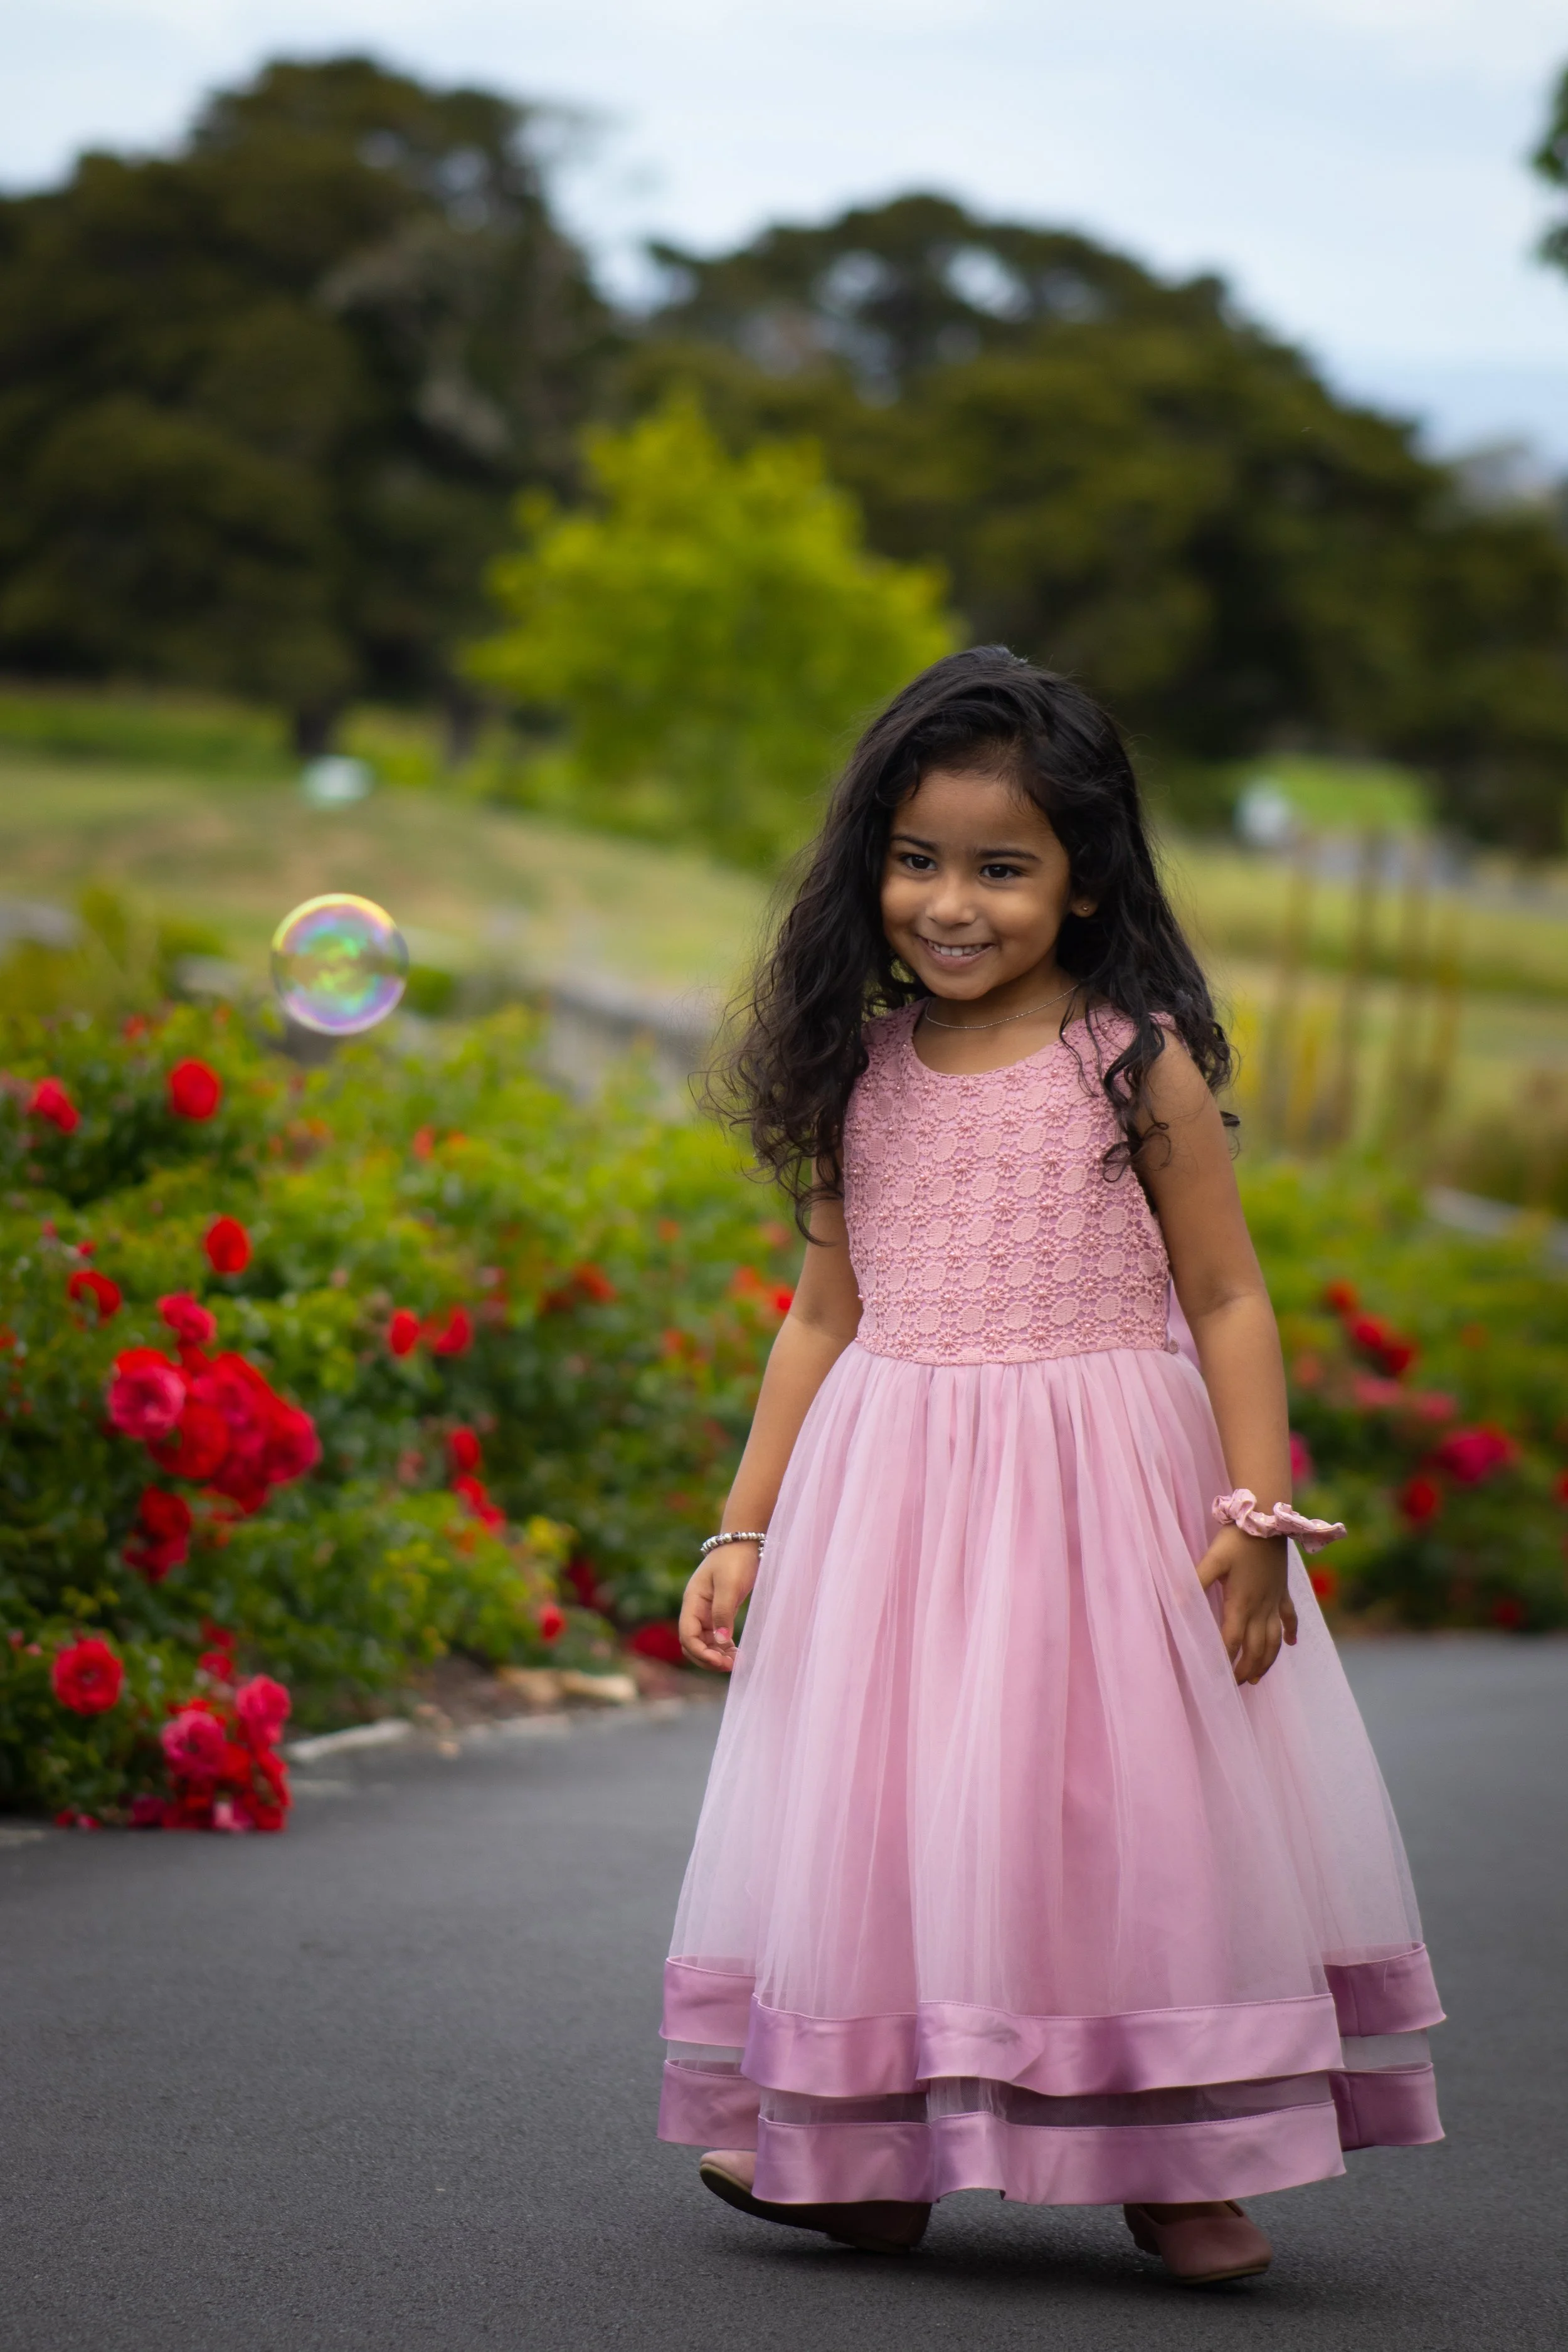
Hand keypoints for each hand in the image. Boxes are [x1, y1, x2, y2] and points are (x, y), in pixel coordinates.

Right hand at [679, 1540, 761, 1671]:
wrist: (743, 1544)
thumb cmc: (735, 1561)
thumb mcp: (729, 1586)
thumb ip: (723, 1613)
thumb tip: (720, 1642)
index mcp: (692, 1602)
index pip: (687, 1635)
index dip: (700, 1652)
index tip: (720, 1661)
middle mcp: (695, 1610)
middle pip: (692, 1644)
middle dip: (707, 1659)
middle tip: (730, 1666)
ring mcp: (706, 1613)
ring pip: (704, 1644)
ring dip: (716, 1656)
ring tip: (736, 1663)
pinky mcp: (718, 1614)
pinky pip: (716, 1638)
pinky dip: (724, 1649)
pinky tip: (737, 1654)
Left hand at [1194, 1525, 1297, 1684]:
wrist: (1267, 1519)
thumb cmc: (1237, 1540)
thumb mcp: (1212, 1560)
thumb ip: (1194, 1582)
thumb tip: (1176, 1603)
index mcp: (1241, 1603)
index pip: (1232, 1641)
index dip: (1225, 1662)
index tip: (1216, 1678)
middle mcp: (1261, 1607)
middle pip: (1256, 1648)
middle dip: (1246, 1669)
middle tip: (1236, 1685)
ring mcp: (1274, 1600)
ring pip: (1275, 1640)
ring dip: (1267, 1661)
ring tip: (1258, 1677)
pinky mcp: (1283, 1591)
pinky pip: (1290, 1617)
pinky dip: (1290, 1633)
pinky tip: (1291, 1644)